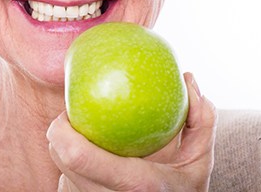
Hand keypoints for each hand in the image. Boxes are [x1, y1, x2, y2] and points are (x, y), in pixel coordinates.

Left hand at [47, 73, 216, 191]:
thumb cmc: (183, 189)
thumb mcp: (199, 160)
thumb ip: (201, 120)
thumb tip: (188, 79)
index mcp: (135, 185)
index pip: (77, 155)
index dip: (61, 129)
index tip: (68, 111)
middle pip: (60, 159)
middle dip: (59, 133)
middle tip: (74, 118)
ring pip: (60, 171)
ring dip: (64, 150)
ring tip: (85, 138)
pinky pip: (66, 182)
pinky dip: (71, 168)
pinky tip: (88, 159)